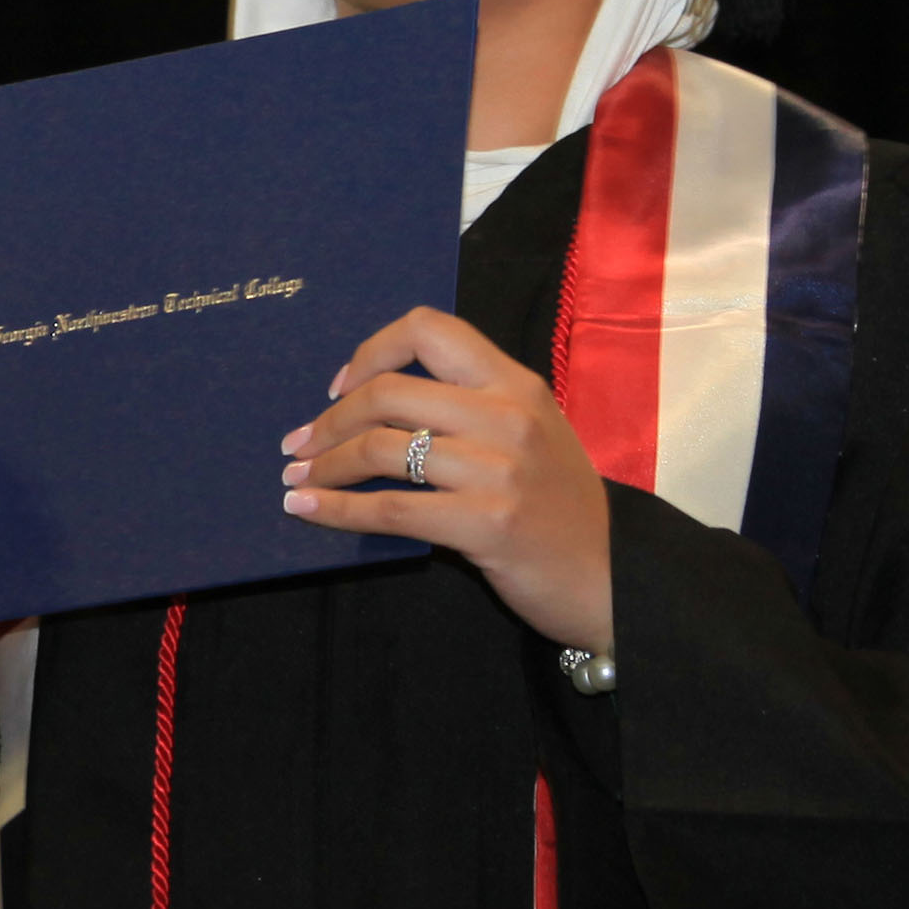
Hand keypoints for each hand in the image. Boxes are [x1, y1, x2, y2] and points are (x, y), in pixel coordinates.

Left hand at [279, 306, 613, 655]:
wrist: (612, 579)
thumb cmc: (559, 509)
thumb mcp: (529, 437)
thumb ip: (470, 411)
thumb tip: (373, 409)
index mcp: (515, 384)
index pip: (430, 329)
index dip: (371, 351)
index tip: (340, 387)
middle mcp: (508, 416)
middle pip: (389, 393)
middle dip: (330, 420)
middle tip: (299, 444)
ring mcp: (499, 470)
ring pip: (381, 449)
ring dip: (324, 464)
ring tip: (296, 478)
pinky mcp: (487, 524)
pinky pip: (390, 509)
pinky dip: (337, 509)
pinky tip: (309, 510)